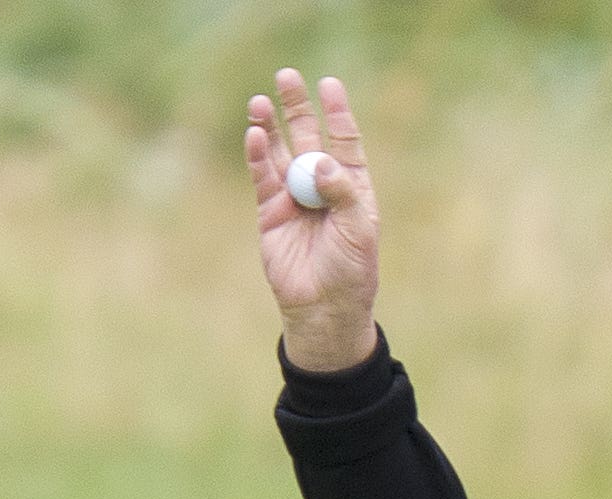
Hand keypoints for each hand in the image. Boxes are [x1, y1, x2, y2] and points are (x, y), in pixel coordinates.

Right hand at [244, 69, 380, 372]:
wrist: (323, 307)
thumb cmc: (351, 270)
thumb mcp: (358, 229)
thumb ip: (341, 193)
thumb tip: (318, 162)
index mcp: (351, 185)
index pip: (344, 140)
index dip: (336, 112)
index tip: (329, 84)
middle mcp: (321, 185)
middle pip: (307, 136)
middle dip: (297, 108)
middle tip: (287, 76)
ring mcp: (293, 196)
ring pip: (279, 152)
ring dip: (270, 126)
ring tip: (260, 100)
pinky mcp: (270, 212)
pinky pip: (262, 177)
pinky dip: (257, 156)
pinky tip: (254, 134)